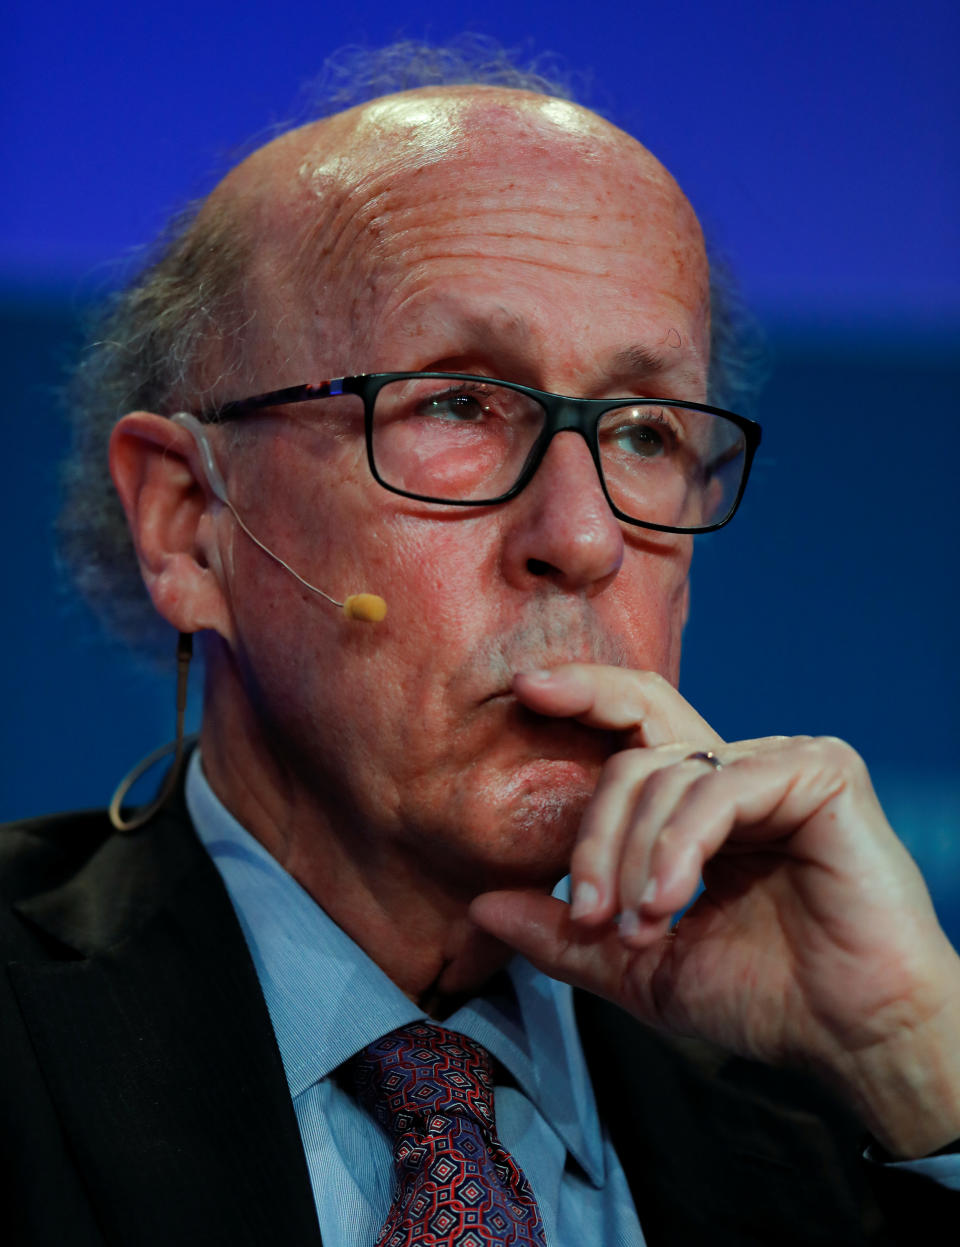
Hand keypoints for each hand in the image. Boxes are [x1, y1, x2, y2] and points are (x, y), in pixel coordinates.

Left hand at [470, 664, 959, 1156]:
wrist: (850, 1037)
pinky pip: (717, 789)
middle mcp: (735, 768)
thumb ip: (564, 934)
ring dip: (634, 859)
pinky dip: (679, 848)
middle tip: (585, 911)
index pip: (631, 726)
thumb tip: (481, 906)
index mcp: (698, 801)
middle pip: (634, 747)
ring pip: (665, 774)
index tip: (524, 689)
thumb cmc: (758, 997)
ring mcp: (779, 762)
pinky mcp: (818, 772)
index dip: (582, 696)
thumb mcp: (636, 965)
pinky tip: (668, 904)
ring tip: (640, 928)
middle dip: (593, 830)